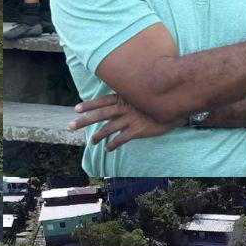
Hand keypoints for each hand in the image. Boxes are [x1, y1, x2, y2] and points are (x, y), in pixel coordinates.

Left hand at [69, 94, 183, 151]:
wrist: (174, 108)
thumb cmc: (155, 102)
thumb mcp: (139, 96)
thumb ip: (126, 99)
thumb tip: (114, 103)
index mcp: (123, 98)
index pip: (102, 101)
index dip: (89, 105)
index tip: (76, 109)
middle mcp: (124, 108)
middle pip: (100, 115)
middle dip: (84, 121)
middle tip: (70, 126)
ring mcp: (130, 119)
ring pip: (108, 128)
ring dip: (98, 136)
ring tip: (91, 142)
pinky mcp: (137, 131)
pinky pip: (121, 139)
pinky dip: (112, 144)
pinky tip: (106, 149)